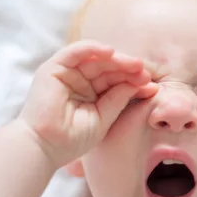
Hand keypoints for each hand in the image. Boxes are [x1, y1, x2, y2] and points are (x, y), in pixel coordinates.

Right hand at [17, 40, 157, 166]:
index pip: (114, 81)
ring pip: (95, 58)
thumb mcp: (103, 118)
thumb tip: (142, 85)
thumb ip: (118, 99)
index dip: (133, 81)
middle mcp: (78, 81)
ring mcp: (66, 73)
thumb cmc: (71, 140)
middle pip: (107, 67)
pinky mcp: (53, 68)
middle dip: (127, 68)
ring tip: (135, 64)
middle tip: (145, 72)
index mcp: (90, 93)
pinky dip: (92, 49)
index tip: (152, 86)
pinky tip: (111, 53)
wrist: (45, 148)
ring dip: (116, 59)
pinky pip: (75, 52)